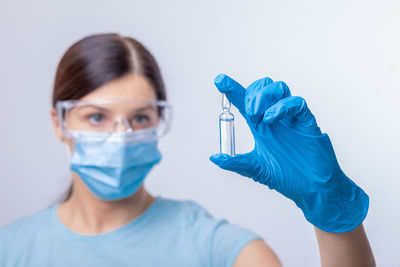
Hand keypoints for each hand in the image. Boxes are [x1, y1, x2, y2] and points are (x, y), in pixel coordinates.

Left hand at [210, 74, 368, 232]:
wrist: (311, 189)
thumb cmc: (286, 176)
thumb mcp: (255, 169)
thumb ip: (235, 162)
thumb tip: (214, 157)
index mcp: (260, 126)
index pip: (244, 101)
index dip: (232, 89)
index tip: (219, 80)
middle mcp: (274, 117)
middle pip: (262, 87)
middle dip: (252, 93)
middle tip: (248, 112)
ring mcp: (291, 118)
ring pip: (280, 87)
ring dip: (264, 96)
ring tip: (257, 115)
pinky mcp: (307, 121)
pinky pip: (297, 103)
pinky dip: (282, 106)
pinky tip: (271, 119)